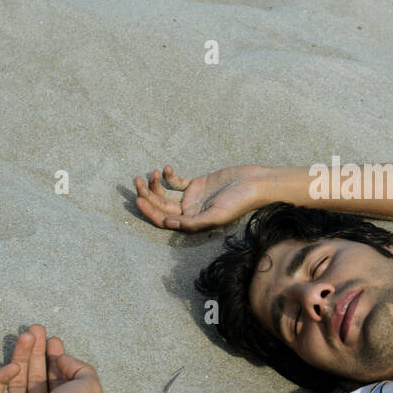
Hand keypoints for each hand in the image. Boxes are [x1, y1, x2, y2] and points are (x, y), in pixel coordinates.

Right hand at [0, 326, 102, 392]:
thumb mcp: (89, 384)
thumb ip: (80, 366)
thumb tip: (61, 358)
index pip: (53, 377)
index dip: (53, 356)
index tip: (53, 339)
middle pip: (34, 374)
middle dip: (35, 350)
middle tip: (36, 329)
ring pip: (16, 378)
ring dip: (21, 355)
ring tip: (27, 335)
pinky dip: (2, 376)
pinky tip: (15, 366)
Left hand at [133, 163, 263, 231]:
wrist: (255, 183)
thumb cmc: (240, 201)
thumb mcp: (217, 215)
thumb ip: (194, 222)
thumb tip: (169, 223)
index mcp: (192, 223)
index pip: (164, 220)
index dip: (149, 211)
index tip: (139, 199)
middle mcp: (189, 212)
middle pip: (161, 206)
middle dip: (147, 195)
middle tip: (137, 181)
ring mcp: (192, 198)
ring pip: (165, 194)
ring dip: (155, 184)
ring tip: (151, 173)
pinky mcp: (197, 184)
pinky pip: (176, 182)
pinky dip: (168, 176)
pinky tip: (167, 168)